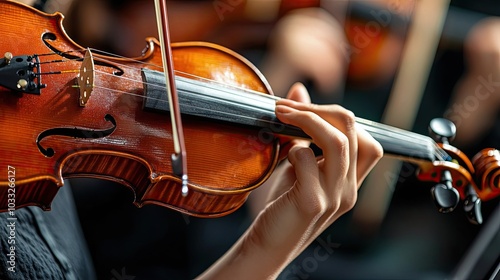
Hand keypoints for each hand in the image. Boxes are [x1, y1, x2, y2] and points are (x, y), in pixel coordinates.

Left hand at [197, 83, 382, 278]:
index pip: (370, 141)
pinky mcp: (313, 203)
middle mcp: (349, 190)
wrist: (267, 245)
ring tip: (282, 115)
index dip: (340, 117)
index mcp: (350, 182)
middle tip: (289, 106)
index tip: (307, 109)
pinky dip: (293, 150)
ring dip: (307, 120)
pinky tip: (282, 158)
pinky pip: (308, 160)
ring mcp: (334, 198)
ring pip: (339, 142)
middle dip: (323, 110)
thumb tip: (299, 90)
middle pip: (357, 133)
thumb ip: (303, 131)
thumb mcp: (297, 164)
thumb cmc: (282, 205)